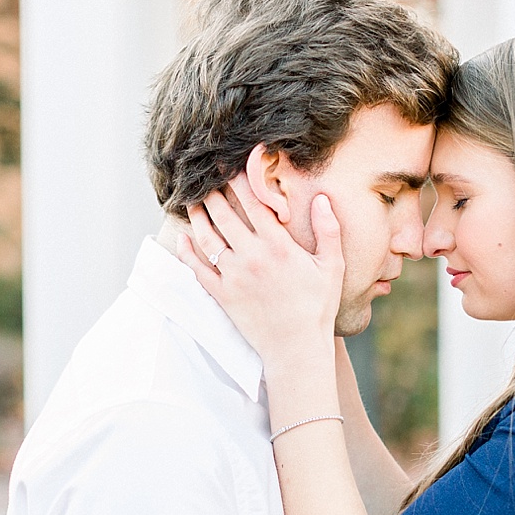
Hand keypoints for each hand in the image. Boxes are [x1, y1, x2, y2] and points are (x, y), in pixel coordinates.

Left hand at [176, 172, 343, 369]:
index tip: (229, 167)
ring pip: (207, 237)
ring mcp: (233, 275)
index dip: (238, 180)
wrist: (296, 347)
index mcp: (278, 245)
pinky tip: (182, 239)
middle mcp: (251, 256)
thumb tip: (323, 198)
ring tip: (192, 202)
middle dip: (213, 193)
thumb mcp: (332, 266)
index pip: (253, 202)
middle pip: (224, 214)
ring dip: (197, 216)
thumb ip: (328, 230)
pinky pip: (197, 268)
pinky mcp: (222, 294)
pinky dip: (186, 252)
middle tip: (205, 180)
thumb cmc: (317, 307)